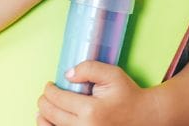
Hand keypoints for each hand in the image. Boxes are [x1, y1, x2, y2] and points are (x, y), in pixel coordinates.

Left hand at [36, 61, 161, 125]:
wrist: (145, 117)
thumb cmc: (129, 95)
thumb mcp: (113, 74)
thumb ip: (89, 68)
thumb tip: (67, 75)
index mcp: (91, 111)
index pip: (57, 99)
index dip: (48, 90)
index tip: (49, 85)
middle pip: (51, 115)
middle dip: (43, 102)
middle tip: (45, 95)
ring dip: (44, 118)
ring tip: (44, 110)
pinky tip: (53, 122)